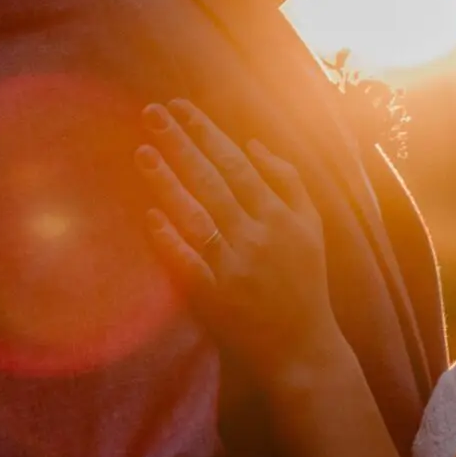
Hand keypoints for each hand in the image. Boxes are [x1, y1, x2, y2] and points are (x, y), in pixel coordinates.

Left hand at [137, 100, 344, 385]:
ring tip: (143, 152)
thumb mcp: (312, 226)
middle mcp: (257, 236)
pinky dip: (170, 240)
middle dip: (181, 144)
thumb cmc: (305, 282)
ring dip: (168, 183)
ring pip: (196, 215)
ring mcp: (234, 267)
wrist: (303, 348)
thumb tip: (253, 144)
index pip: (236, 163)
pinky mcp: (214, 298)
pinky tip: (149, 215)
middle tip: (151, 114)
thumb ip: (288, 181)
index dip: (206, 133)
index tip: (180, 108)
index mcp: (280, 215)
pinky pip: (187, 263)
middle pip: (212, 181)